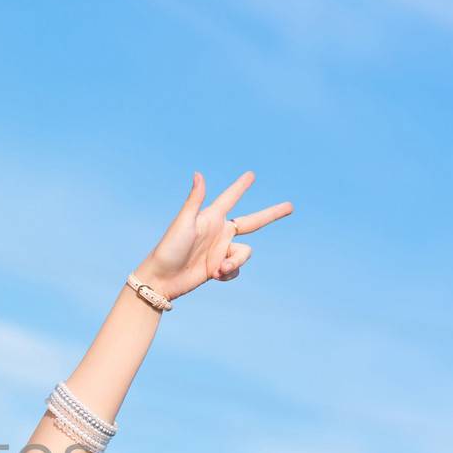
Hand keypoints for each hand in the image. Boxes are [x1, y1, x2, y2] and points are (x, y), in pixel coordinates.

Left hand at [132, 171, 292, 301]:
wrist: (161, 279)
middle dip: (272, 214)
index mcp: (211, 218)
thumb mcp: (184, 223)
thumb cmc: (169, 248)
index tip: (251, 175)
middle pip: (253, 221)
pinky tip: (214, 275)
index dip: (241, 186)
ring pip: (245, 252)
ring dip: (235, 262)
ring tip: (218, 270)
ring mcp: (220, 250)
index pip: (231, 198)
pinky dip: (229, 273)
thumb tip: (199, 174)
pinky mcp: (219, 268)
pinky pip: (236, 269)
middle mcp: (219, 232)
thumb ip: (195, 200)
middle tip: (291, 207)